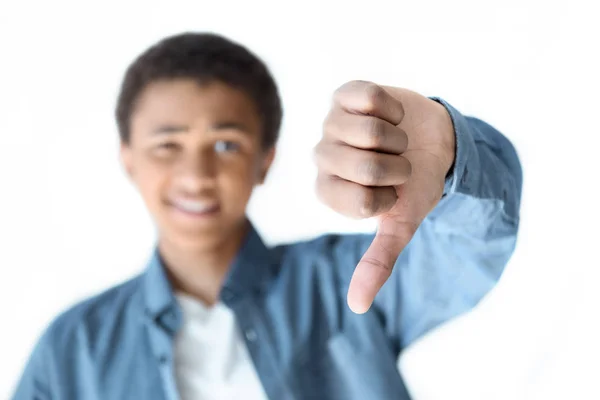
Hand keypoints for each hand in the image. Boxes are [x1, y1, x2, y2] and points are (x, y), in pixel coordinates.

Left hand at [314, 81, 455, 313]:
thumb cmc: (412, 186)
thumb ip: (377, 262)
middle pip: (364, 166)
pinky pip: (369, 97)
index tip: (392, 192)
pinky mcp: (345, 94)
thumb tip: (357, 306)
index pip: (359, 201)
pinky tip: (392, 115)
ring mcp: (330, 123)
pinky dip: (393, 109)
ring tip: (395, 141)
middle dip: (397, 167)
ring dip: (397, 139)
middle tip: (397, 165)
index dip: (390, 196)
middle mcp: (321, 158)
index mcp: (328, 192)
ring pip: (368, 132)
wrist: (432, 143)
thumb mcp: (399, 225)